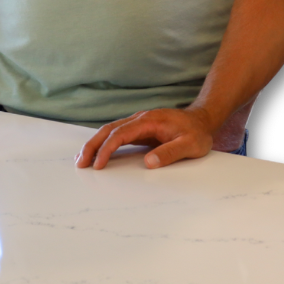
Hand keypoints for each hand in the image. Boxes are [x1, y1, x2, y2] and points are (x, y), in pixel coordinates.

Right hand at [76, 108, 214, 170]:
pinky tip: (97, 154)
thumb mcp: (191, 145)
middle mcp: (141, 119)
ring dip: (95, 144)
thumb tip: (148, 163)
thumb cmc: (198, 133)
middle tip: (80, 163)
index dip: (107, 148)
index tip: (98, 165)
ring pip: (111, 130)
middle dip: (93, 145)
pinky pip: (118, 135)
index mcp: (150, 120)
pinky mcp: (140, 130)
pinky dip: (105, 144)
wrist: (203, 120)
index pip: (122, 133)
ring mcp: (140, 123)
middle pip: (110, 129)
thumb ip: (171, 153)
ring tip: (82, 160)